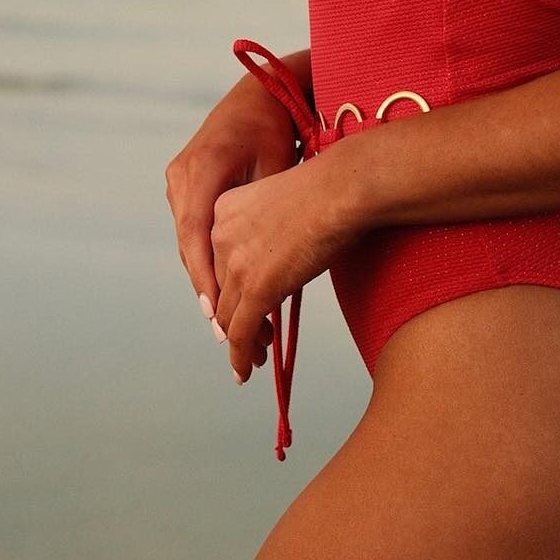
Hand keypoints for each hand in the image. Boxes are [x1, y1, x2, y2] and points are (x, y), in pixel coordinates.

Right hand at [165, 84, 297, 369]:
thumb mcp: (276, 164)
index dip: (205, 277)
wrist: (260, 90)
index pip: (195, 233)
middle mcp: (182, 176)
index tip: (217, 314)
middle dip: (208, 290)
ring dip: (207, 279)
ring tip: (228, 324)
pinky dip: (207, 259)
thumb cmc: (276, 125)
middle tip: (228, 335)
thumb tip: (271, 265)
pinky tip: (223, 291)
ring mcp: (179, 180)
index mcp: (202, 168)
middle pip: (190, 245)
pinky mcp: (186, 185)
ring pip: (190, 242)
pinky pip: (193, 229)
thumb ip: (265, 211)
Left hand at [209, 142, 363, 382]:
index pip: (219, 260)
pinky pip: (240, 333)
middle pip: (221, 290)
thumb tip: (278, 259)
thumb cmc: (327, 189)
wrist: (340, 189)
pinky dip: (240, 356)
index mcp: (224, 209)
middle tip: (249, 337)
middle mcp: (220, 236)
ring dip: (240, 341)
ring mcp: (236, 264)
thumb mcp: (281, 202)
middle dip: (233, 316)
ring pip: (227, 317)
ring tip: (253, 357)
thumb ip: (268, 229)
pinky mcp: (256, 289)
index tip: (238, 305)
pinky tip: (245, 370)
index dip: (230, 289)